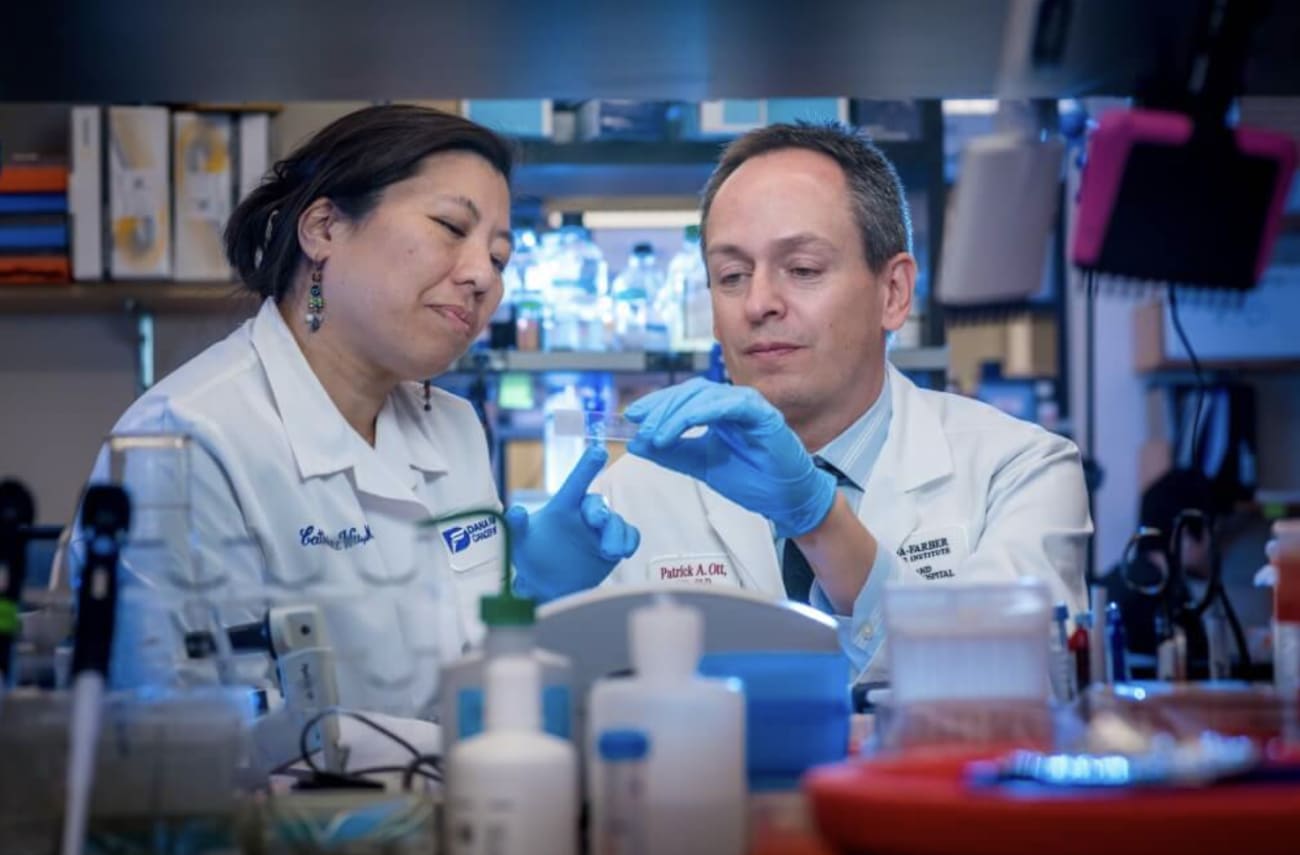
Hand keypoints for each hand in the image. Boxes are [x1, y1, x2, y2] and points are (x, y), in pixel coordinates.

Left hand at [508, 444, 639, 602]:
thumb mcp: (519, 542)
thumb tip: (516, 511)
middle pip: (598, 504)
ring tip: (609, 552)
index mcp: (564, 506)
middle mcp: (585, 513)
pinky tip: (624, 553)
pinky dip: (629, 541)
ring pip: (617, 522)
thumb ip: (517, 526)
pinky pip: (630, 536)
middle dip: (600, 511)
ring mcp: (603, 529)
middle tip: (597, 520)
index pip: (577, 482)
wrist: (548, 586)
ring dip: (616, 534)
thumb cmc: (532, 556)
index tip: (599, 451)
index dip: (587, 467)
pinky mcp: (616, 544)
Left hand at [625, 378, 834, 537]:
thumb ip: (671, 452)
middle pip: (689, 392)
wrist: (784, 500)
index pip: (682, 397)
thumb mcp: (700, 464)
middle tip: (642, 430)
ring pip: (704, 396)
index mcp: (719, 410)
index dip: (655, 404)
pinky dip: (701, 413)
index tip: (633, 417)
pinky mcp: (762, 414)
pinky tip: (682, 427)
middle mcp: (733, 402)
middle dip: (661, 409)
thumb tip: (638, 442)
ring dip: (675, 415)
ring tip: (656, 437)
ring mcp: (748, 405)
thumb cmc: (751, 480)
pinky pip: (728, 405)